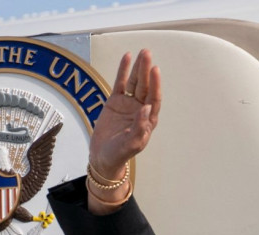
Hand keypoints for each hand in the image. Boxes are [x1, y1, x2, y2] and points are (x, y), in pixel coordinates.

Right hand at [89, 49, 161, 176]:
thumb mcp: (131, 144)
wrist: (103, 157)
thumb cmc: (119, 154)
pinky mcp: (115, 102)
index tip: (155, 70)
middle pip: (145, 87)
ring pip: (134, 82)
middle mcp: (140, 110)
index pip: (153, 99)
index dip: (155, 85)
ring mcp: (128, 104)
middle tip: (147, 53)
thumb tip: (146, 109)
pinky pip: (120, 83)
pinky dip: (123, 71)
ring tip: (141, 52)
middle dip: (146, 70)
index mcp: (148, 120)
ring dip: (138, 68)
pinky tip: (127, 58)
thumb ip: (140, 128)